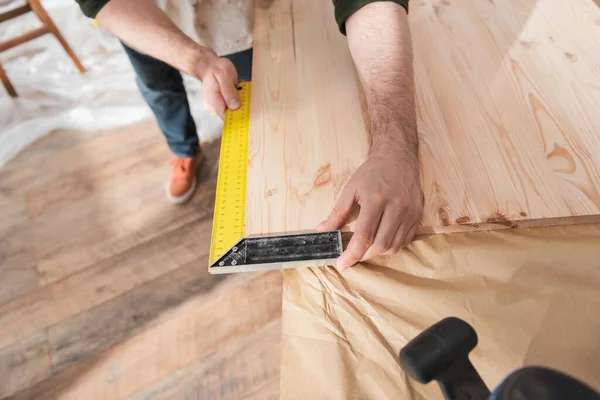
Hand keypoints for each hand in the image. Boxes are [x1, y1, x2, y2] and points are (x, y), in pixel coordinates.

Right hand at [195, 51, 239, 118]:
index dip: (237, 117)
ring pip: (233, 110)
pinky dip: (236, 99)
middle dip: (239, 106)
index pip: (226, 118)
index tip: (246, 111)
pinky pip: (232, 105)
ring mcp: (217, 106)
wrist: (209, 66)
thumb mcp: (224, 75)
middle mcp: (214, 107)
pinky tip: (235, 90)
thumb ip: (229, 91)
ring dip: (239, 101)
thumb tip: (235, 106)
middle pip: (231, 115)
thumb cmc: (215, 68)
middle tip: (240, 91)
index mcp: (213, 102)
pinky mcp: (221, 104)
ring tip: (235, 88)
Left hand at [317, 150, 423, 270]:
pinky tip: (381, 240)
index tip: (342, 264)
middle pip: (380, 245)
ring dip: (377, 252)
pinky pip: (405, 241)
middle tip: (353, 255)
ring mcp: (410, 212)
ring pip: (394, 246)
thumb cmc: (371, 173)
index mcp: (376, 199)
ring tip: (366, 247)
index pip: (364, 235)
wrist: (397, 158)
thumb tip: (322, 230)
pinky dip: (392, 246)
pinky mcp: (418, 215)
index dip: (352, 254)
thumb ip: (337, 212)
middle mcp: (396, 207)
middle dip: (364, 256)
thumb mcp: (350, 189)